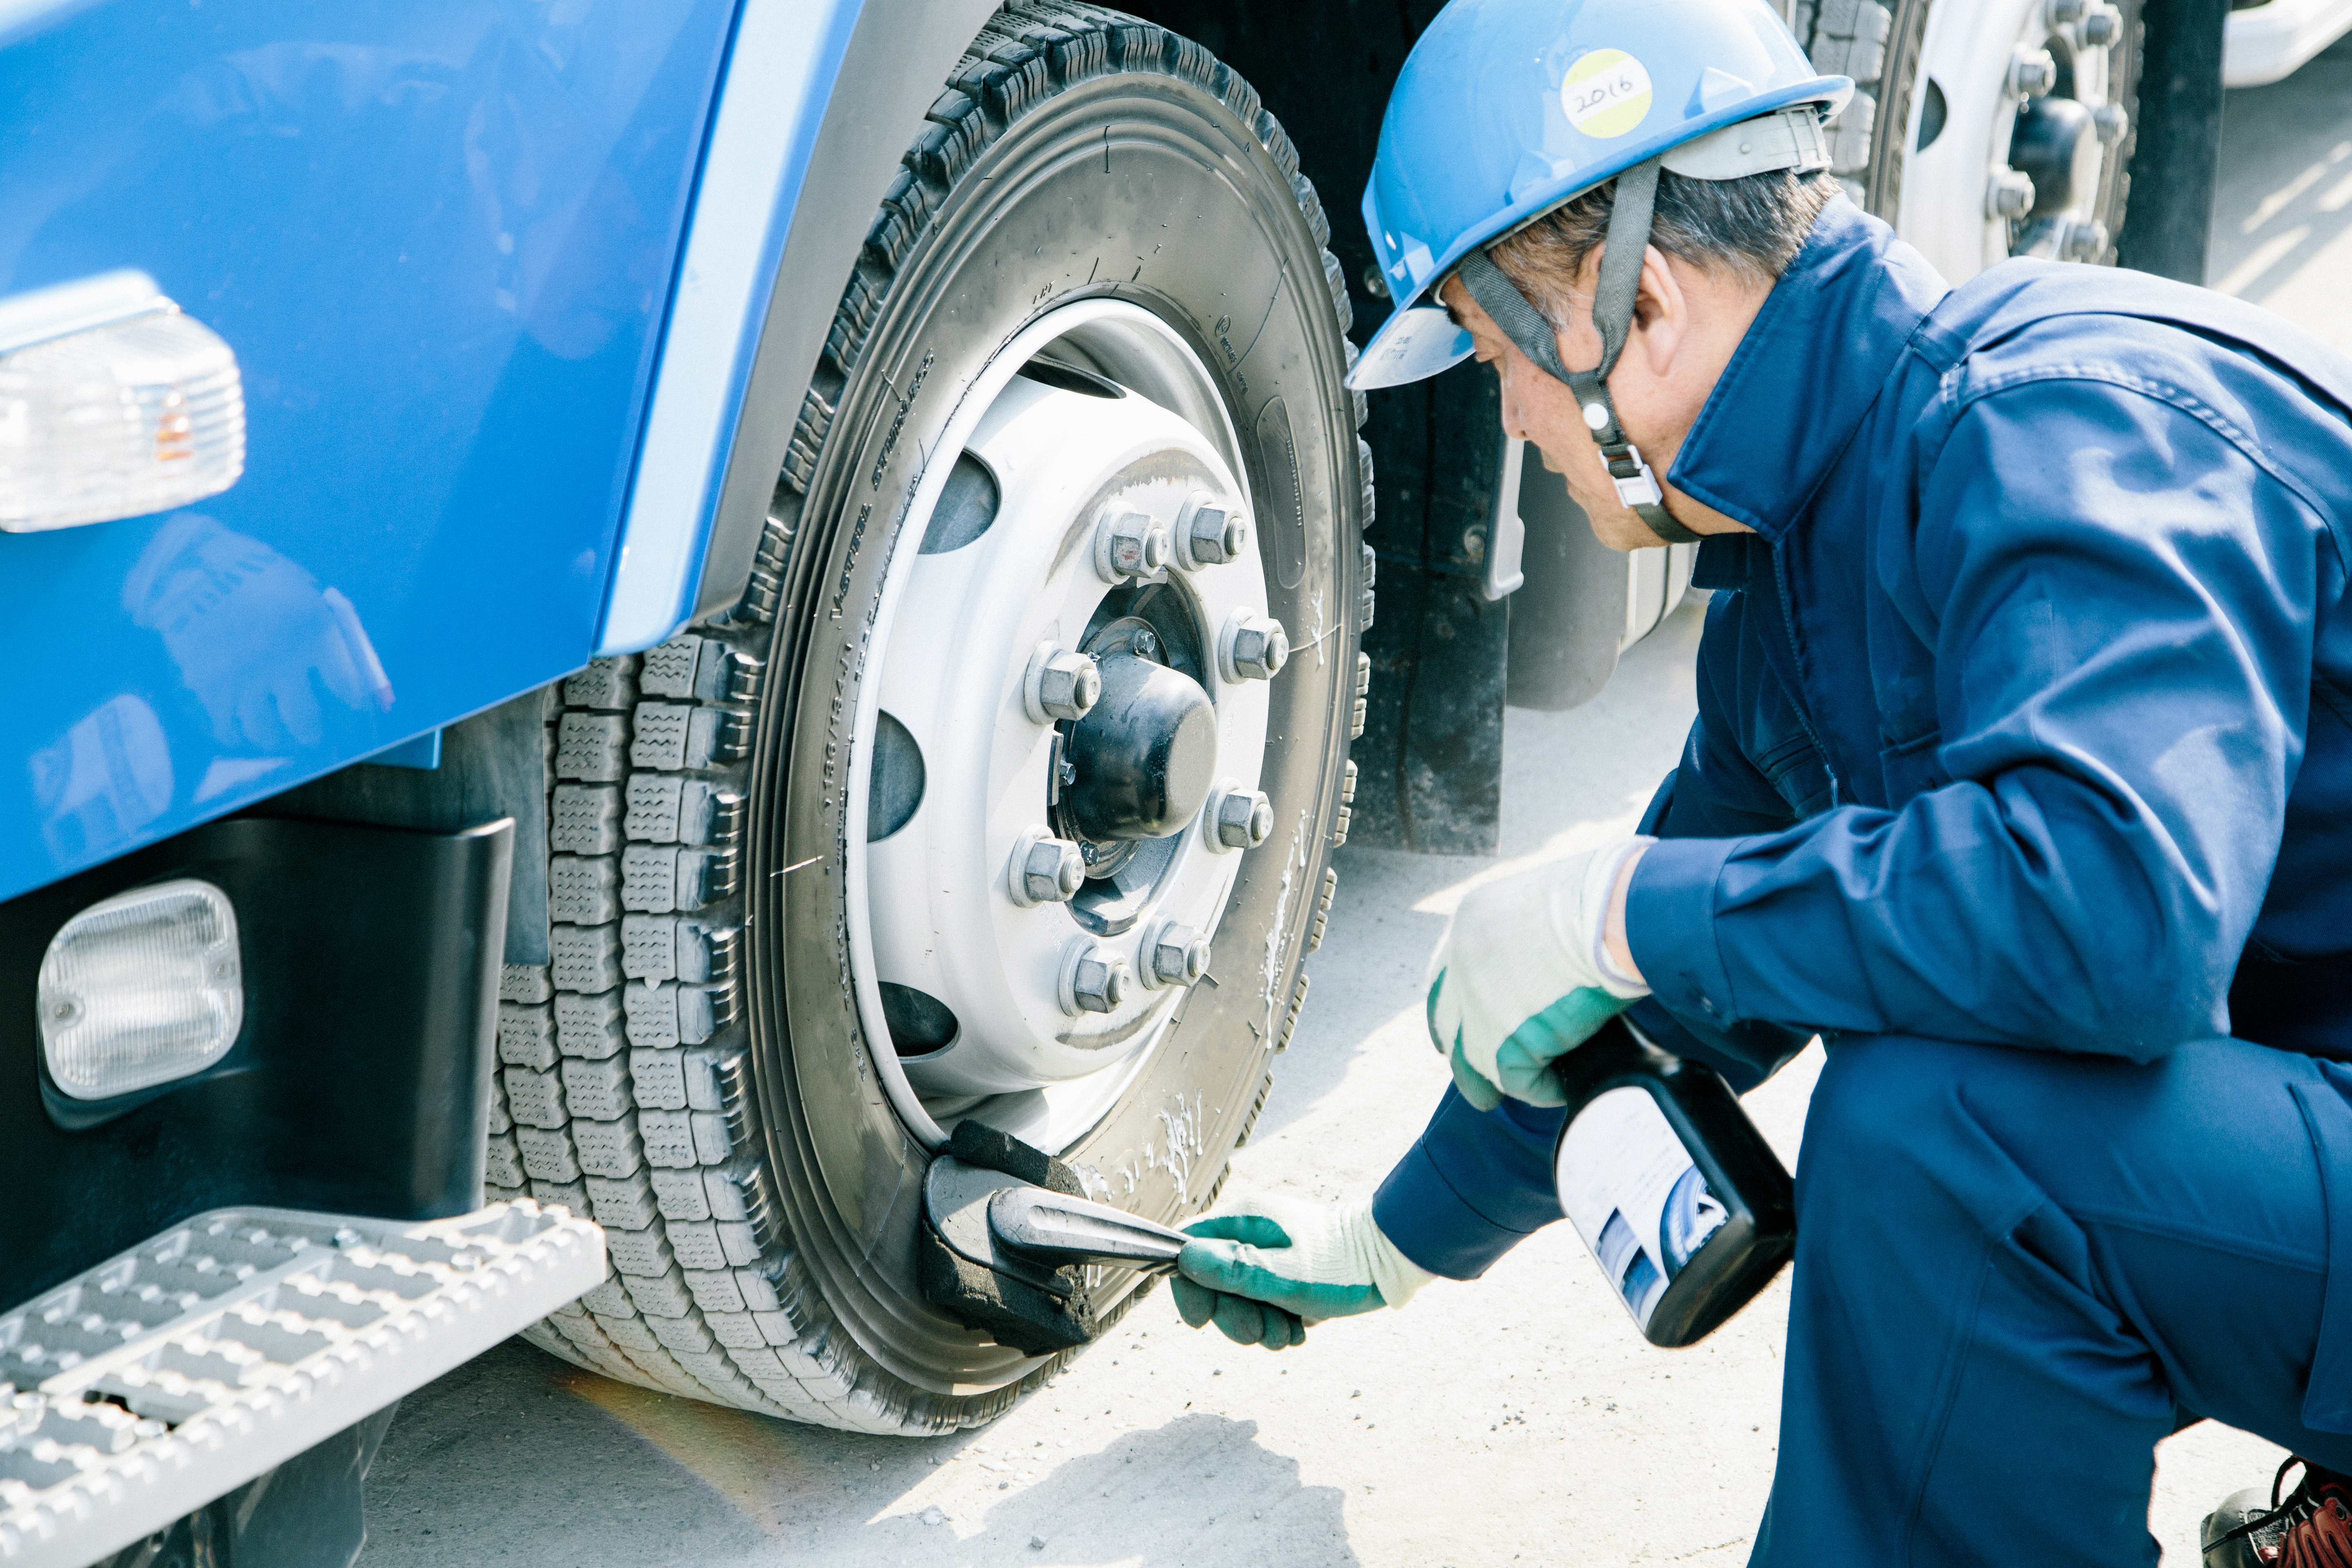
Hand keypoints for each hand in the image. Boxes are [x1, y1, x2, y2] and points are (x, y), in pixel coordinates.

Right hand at [1171, 1195, 1432, 1349]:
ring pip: (1238, 1299)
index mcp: (1243, 1221)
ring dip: (1257, 1326)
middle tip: (1261, 1333)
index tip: (1200, 1320)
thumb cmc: (1342, 1265)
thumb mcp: (1285, 1275)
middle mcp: (1250, 1234)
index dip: (1187, 1287)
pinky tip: (1299, 1330)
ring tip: (1289, 1335)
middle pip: (1212, 1281)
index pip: (1189, 1247)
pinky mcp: (1284, 1274)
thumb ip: (1234, 1269)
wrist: (1391, 1262)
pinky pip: (1264, 1304)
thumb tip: (1185, 1259)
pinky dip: (1276, 1323)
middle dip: (1232, 1317)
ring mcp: (1267, 1254)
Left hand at [1427, 838, 1651, 1108]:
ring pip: (1474, 1060)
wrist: (1614, 914)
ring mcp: (1478, 1006)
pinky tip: (1562, 1085)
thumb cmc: (1603, 899)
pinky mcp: (1504, 1043)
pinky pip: (1519, 1081)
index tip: (1464, 1023)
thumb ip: (1531, 935)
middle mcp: (1461, 964)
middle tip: (1479, 1077)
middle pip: (1447, 1022)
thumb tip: (1550, 967)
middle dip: (1461, 1052)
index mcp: (1471, 922)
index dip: (1456, 1003)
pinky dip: (1542, 1088)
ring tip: (1520, 1091)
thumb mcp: (1546, 903)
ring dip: (1497, 1081)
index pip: (1447, 973)